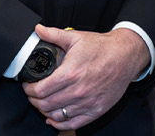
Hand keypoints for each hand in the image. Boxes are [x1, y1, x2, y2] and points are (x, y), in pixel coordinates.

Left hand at [22, 23, 150, 130]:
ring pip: (56, 116)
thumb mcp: (77, 37)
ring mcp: (87, 102)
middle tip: (33, 94)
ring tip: (43, 103)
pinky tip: (54, 118)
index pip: (40, 91)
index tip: (28, 86)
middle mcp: (78, 91)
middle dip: (34, 100)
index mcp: (70, 74)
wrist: (126, 54)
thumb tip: (38, 29)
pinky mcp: (97, 109)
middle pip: (45, 105)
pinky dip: (59, 124)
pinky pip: (73, 124)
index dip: (29, 90)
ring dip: (45, 111)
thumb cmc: (102, 47)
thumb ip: (54, 34)